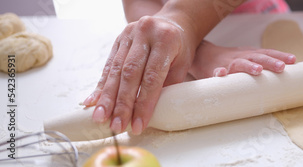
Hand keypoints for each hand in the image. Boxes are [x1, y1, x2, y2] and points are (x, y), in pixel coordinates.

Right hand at [82, 16, 195, 134]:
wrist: (173, 23)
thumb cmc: (181, 48)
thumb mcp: (182, 65)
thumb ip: (167, 85)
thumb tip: (151, 113)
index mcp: (165, 39)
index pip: (152, 76)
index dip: (144, 103)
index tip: (139, 124)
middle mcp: (144, 34)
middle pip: (130, 74)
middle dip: (122, 103)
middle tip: (117, 125)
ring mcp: (128, 35)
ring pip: (115, 70)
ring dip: (107, 97)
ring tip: (101, 118)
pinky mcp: (118, 39)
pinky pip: (108, 65)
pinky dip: (101, 86)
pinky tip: (93, 101)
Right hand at [189, 41, 295, 78]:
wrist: (204, 55)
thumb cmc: (231, 60)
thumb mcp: (248, 58)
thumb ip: (263, 64)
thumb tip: (285, 75)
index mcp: (251, 55)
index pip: (268, 53)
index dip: (280, 56)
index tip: (293, 60)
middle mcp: (242, 57)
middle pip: (258, 58)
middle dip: (271, 62)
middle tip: (282, 67)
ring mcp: (228, 64)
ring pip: (240, 64)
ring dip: (249, 66)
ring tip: (258, 71)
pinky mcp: (213, 71)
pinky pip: (216, 72)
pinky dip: (218, 73)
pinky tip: (221, 74)